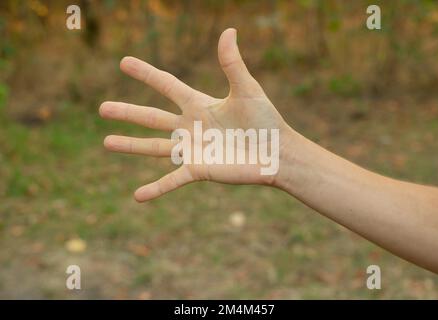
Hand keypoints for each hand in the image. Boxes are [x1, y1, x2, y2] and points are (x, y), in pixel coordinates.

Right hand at [100, 28, 289, 201]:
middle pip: (151, 117)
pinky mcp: (198, 170)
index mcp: (199, 105)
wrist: (277, 153)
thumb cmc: (266, 120)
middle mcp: (190, 127)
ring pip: (154, 147)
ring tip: (107, 142)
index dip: (145, 74)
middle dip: (127, 112)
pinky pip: (172, 180)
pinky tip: (137, 196)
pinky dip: (156, 189)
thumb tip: (229, 30)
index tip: (123, 62)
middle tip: (102, 108)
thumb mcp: (247, 89)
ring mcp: (193, 150)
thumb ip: (232, 63)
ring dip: (130, 145)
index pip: (166, 85)